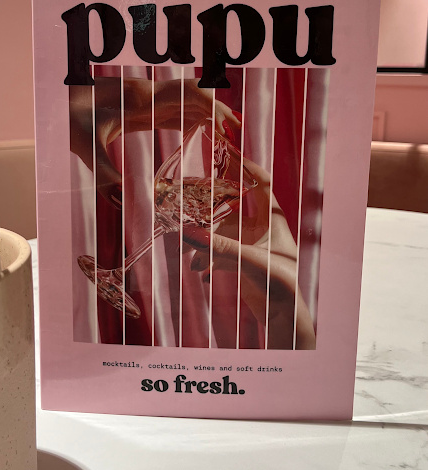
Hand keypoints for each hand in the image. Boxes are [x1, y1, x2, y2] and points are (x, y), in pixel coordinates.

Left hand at [69, 77, 240, 207]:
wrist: (50, 102)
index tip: (231, 128)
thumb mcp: (84, 146)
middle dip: (219, 113)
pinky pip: (173, 110)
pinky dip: (192, 120)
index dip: (214, 108)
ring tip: (229, 137)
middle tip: (239, 136)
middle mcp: (148, 95)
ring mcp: (144, 99)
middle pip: (194, 97)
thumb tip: (124, 202)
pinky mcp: (139, 108)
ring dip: (208, 116)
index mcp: (141, 98)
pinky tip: (203, 132)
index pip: (190, 95)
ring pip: (187, 103)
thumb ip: (105, 174)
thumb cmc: (65, 119)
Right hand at [183, 159, 315, 349]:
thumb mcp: (247, 262)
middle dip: (208, 209)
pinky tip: (200, 273)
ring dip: (204, 242)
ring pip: (221, 232)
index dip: (244, 165)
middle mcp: (262, 227)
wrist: (284, 318)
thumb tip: (187, 234)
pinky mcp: (243, 261)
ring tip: (188, 254)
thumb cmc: (279, 285)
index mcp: (273, 218)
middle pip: (231, 207)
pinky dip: (207, 259)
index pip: (260, 182)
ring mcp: (251, 244)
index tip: (225, 151)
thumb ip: (217, 248)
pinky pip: (219, 252)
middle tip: (185, 202)